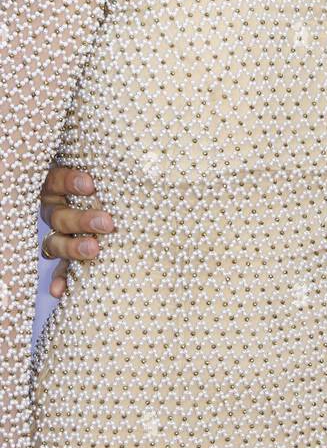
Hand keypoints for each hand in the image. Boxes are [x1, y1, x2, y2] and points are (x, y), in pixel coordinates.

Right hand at [39, 167, 114, 297]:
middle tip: (107, 223)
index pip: (56, 180)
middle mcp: (57, 210)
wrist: (127, 209)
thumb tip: (152, 157)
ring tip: (94, 251)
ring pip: (54, 243)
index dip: (69, 182)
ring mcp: (58, 235)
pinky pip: (58, 271)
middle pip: (59, 216)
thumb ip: (121, 171)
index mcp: (61, 186)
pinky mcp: (66, 258)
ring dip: (72, 248)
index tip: (91, 185)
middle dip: (82, 220)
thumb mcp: (117, 175)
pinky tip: (60, 290)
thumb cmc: (121, 183)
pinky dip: (59, 280)